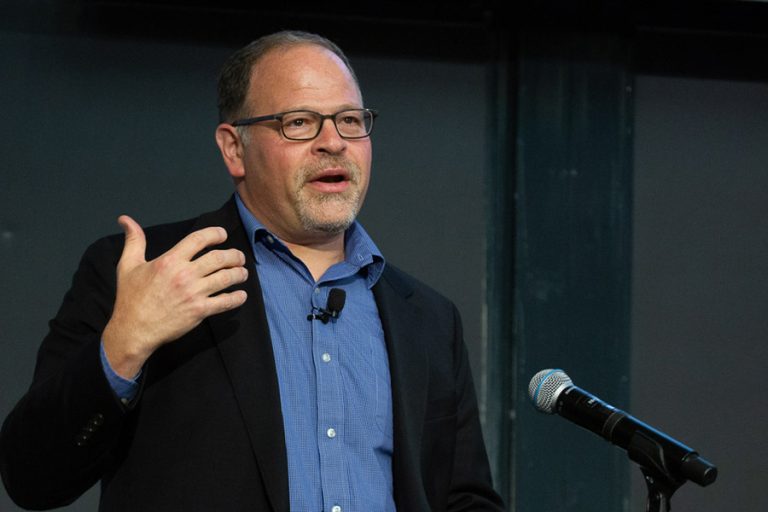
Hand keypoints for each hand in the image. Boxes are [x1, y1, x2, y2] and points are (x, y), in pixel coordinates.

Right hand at [102, 215, 247, 377]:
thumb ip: (134, 241)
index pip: (198, 239)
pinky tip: (241, 295)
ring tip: (243, 272)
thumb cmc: (130, 298)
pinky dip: (237, 298)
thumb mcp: (128, 265)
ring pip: (226, 278)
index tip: (223, 234)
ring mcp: (193, 293)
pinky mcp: (199, 311)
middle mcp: (184, 275)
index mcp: (169, 261)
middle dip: (234, 255)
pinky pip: (225, 302)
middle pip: (219, 258)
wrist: (133, 330)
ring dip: (239, 273)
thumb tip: (126, 219)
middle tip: (239, 257)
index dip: (215, 233)